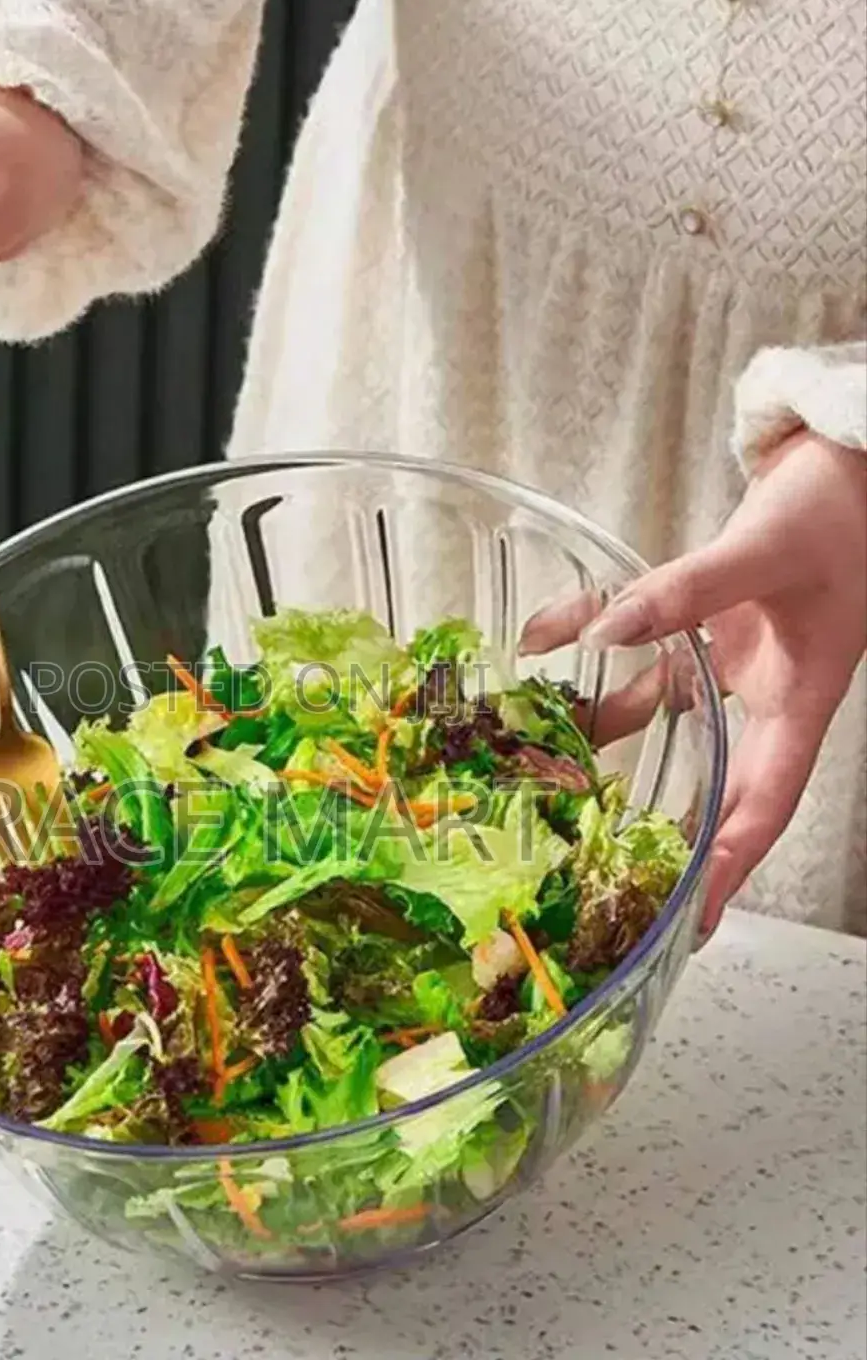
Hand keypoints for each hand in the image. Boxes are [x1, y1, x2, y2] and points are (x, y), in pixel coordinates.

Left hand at [520, 431, 866, 938]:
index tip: (692, 924)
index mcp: (801, 701)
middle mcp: (762, 690)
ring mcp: (732, 653)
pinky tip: (541, 641)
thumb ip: (685, 592)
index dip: (728, 869)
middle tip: (596, 870)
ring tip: (536, 766)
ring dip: (601, 731)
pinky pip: (639, 637)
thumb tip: (605, 633)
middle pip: (707, 777)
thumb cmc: (839, 506)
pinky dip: (591, 635)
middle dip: (657, 825)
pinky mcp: (704, 614)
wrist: (851, 447)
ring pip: (659, 710)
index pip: (764, 807)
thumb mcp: (765, 552)